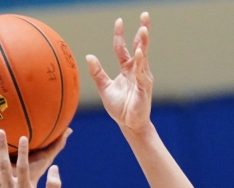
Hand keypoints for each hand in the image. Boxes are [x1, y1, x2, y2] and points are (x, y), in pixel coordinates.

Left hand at [86, 12, 152, 133]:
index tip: (119, 21)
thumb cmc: (120, 108)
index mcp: (127, 69)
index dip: (120, 35)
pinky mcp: (144, 88)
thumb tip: (89, 56)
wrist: (129, 125)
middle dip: (143, 31)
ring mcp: (142, 78)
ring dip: (143, 43)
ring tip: (143, 29)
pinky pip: (142, 73)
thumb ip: (97, 73)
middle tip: (144, 15)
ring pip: (143, 57)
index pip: (123, 48)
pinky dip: (141, 62)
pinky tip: (140, 52)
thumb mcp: (104, 88)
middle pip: (140, 47)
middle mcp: (137, 70)